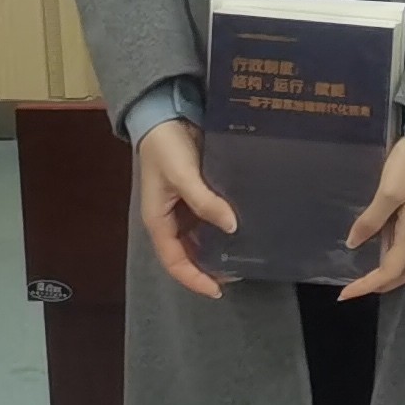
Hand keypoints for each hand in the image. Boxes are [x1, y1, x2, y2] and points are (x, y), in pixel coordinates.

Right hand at [134, 119, 236, 300]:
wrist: (167, 114)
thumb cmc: (166, 147)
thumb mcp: (183, 175)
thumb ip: (204, 201)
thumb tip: (232, 227)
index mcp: (159, 220)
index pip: (174, 261)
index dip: (194, 279)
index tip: (218, 291)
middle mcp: (172, 218)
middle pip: (189, 253)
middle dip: (209, 267)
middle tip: (240, 273)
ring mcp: (185, 206)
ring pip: (202, 236)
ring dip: (219, 247)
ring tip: (246, 254)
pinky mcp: (200, 192)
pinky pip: (212, 216)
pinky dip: (225, 224)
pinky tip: (246, 226)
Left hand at [335, 135, 404, 298]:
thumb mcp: (388, 192)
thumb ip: (371, 220)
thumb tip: (354, 244)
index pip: (391, 270)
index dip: (368, 285)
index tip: (344, 293)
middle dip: (382, 286)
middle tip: (356, 289)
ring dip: (388, 274)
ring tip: (365, 275)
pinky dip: (393, 258)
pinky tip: (379, 249)